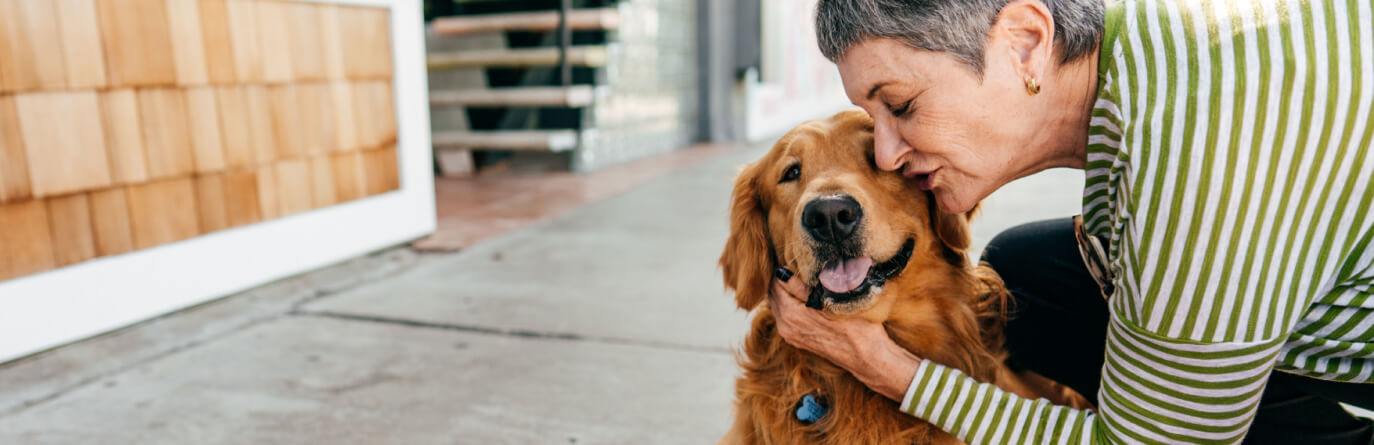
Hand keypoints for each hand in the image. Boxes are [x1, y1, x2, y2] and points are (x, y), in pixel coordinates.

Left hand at [770, 268, 922, 400]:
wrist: (867, 356)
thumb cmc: (855, 326)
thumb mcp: (829, 300)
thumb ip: (801, 287)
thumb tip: (782, 271)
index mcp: (790, 314)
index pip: (776, 281)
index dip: (786, 268)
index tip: (800, 260)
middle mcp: (785, 326)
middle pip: (774, 293)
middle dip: (784, 280)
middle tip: (802, 267)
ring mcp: (790, 334)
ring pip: (779, 304)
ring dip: (787, 292)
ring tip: (806, 281)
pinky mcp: (797, 339)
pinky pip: (785, 315)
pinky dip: (791, 304)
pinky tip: (808, 298)